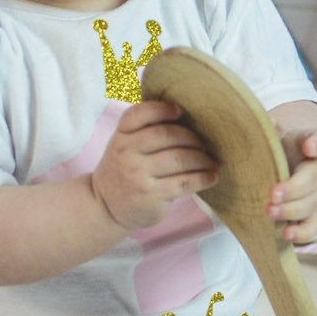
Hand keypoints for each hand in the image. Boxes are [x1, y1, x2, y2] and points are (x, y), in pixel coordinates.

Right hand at [90, 101, 217, 231]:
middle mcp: (126, 152)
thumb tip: (187, 119)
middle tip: (204, 144)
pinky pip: (184, 182)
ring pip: (180, 158)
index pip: (140, 114)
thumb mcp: (124, 145)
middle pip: (167, 135)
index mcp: (121, 135)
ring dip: (202, 159)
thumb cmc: (124, 169)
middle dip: (192, 138)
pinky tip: (212, 176)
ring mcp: (138, 174)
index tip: (180, 111)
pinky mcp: (151, 195)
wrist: (104, 206)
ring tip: (212, 161)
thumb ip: (144, 131)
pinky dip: (203, 178)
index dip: (162, 109)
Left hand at [268, 102, 316, 244]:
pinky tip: (286, 235)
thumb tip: (269, 122)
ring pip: (311, 204)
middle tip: (272, 194)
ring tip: (269, 211)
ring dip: (291, 210)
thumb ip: (270, 129)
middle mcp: (314, 171)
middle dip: (293, 189)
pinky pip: (312, 226)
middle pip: (312, 181)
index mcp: (308, 146)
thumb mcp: (273, 133)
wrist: (288, 160)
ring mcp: (313, 194)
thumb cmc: (277, 144)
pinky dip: (302, 233)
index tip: (310, 146)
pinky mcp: (308, 214)